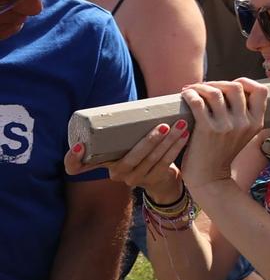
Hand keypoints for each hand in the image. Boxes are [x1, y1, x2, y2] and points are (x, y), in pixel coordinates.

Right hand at [65, 118, 188, 203]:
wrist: (161, 176)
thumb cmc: (140, 150)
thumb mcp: (126, 141)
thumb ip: (123, 126)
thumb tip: (131, 98)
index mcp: (103, 162)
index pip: (76, 167)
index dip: (73, 159)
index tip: (80, 146)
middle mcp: (115, 173)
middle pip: (129, 159)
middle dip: (149, 142)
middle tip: (164, 126)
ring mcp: (133, 179)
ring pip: (151, 160)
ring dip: (169, 142)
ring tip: (180, 126)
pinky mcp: (151, 181)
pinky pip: (164, 164)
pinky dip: (176, 148)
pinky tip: (185, 136)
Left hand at [181, 80, 268, 190]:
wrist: (210, 178)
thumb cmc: (221, 153)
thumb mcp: (243, 134)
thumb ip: (242, 115)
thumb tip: (228, 89)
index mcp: (257, 122)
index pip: (261, 91)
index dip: (246, 82)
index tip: (231, 84)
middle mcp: (244, 123)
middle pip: (235, 87)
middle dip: (217, 82)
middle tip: (204, 86)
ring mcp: (226, 126)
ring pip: (215, 92)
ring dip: (200, 87)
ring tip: (191, 90)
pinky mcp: (207, 130)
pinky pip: (198, 102)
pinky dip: (190, 94)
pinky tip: (185, 95)